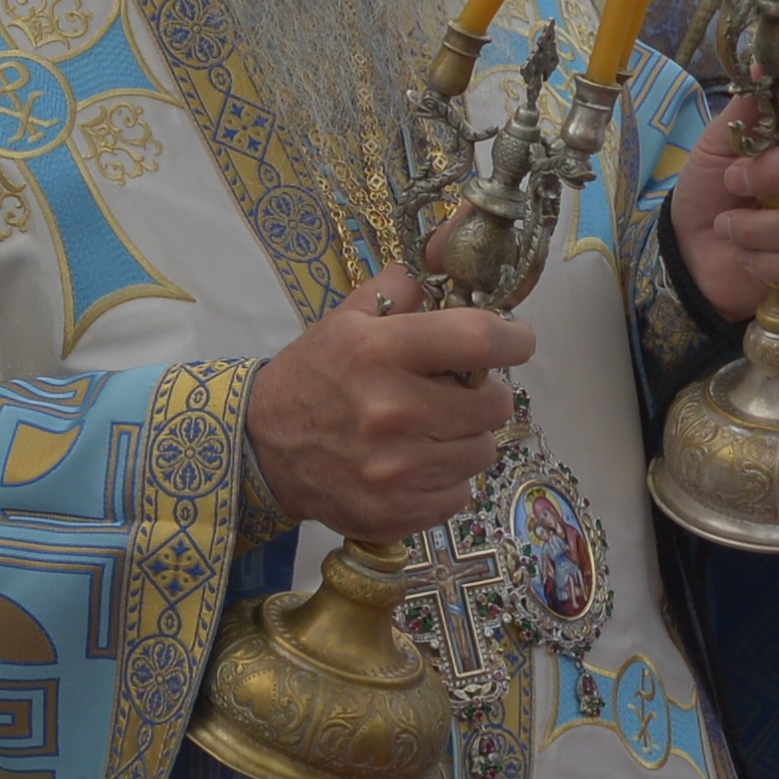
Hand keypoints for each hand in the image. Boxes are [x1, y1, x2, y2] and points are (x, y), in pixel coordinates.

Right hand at [247, 265, 531, 544]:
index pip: (479, 340)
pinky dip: (447, 479)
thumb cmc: (314, 376)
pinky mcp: (397, 512)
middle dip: (485, 395)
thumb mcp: (348, 318)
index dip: (513, 339)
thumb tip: (453, 266)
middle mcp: (392, 411)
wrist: (262, 447)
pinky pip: (461, 493)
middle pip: (495, 405)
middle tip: (459, 392)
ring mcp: (396, 469)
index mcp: (381, 352)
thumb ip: (403, 288)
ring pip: (482, 452)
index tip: (516, 341)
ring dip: (466, 438)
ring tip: (432, 430)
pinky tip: (417, 464)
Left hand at [669, 54, 778, 319]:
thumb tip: (764, 64)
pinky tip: (755, 262)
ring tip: (732, 232)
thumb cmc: (716, 191)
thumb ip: (747, 109)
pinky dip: (775, 266)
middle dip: (775, 174)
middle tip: (734, 183)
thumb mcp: (718, 145)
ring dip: (762, 231)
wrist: (701, 255)